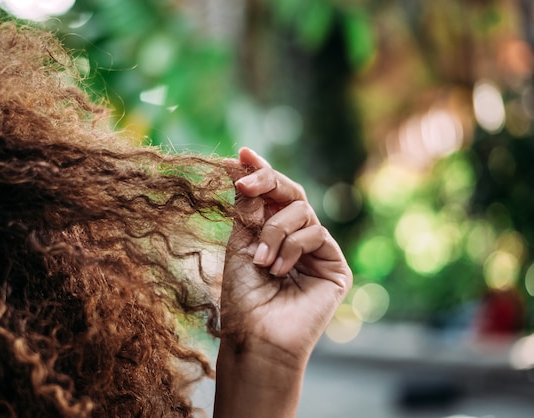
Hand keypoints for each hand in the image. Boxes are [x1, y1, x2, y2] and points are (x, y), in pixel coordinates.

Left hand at [220, 147, 352, 364]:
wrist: (256, 335)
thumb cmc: (243, 296)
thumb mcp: (240, 242)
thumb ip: (248, 206)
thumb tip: (242, 161)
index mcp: (273, 231)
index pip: (272, 194)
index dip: (260, 172)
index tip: (242, 154)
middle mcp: (297, 237)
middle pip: (292, 192)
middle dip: (268, 182)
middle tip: (247, 181)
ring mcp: (318, 251)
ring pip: (302, 211)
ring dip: (274, 232)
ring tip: (262, 262)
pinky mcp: (335, 265)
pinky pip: (315, 233)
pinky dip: (291, 247)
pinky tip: (280, 271)